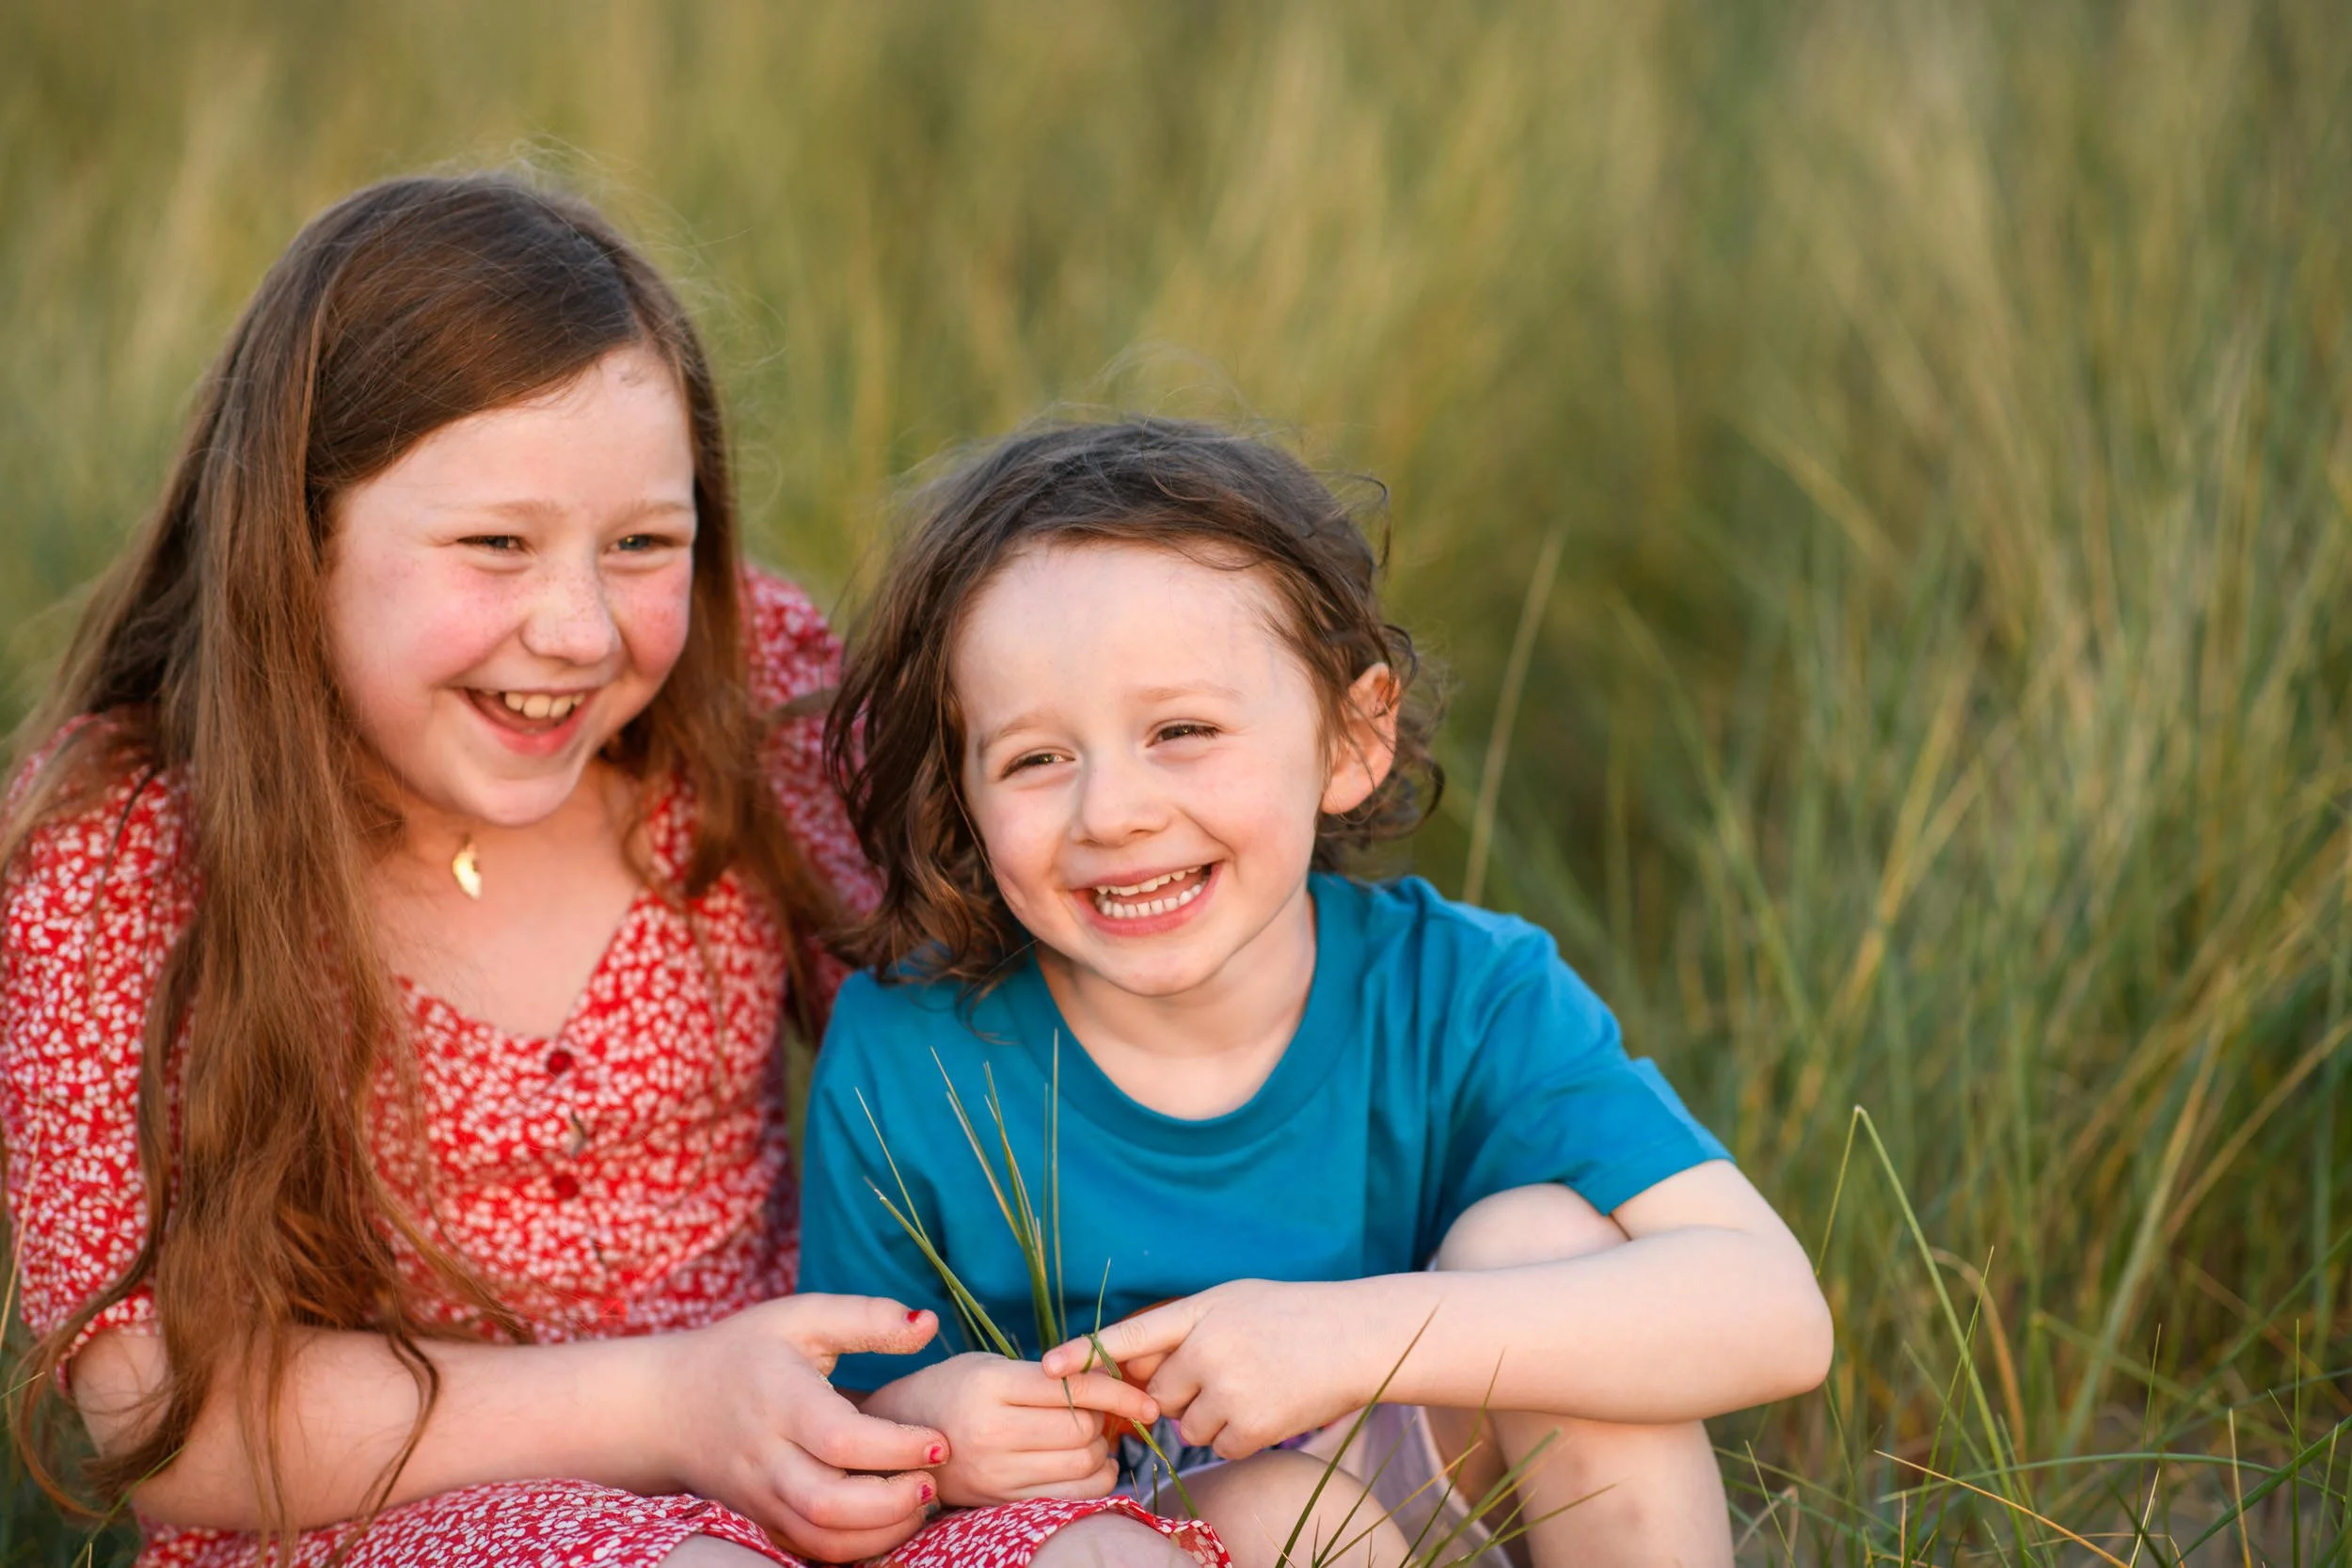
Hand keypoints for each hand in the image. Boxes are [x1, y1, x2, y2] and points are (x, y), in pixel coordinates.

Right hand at [657, 1294, 949, 1561]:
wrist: (665, 1407)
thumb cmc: (743, 1353)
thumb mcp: (800, 1318)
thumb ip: (867, 1318)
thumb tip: (930, 1324)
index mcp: (780, 1401)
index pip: (842, 1440)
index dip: (898, 1447)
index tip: (939, 1441)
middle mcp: (766, 1458)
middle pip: (829, 1503)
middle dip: (893, 1502)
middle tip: (934, 1481)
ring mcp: (760, 1496)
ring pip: (822, 1538)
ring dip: (881, 1532)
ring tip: (919, 1503)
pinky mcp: (763, 1519)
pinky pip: (810, 1550)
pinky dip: (855, 1547)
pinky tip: (888, 1520)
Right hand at [860, 1352, 1159, 1506]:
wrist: (900, 1431)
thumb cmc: (955, 1387)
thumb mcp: (994, 1365)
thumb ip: (1048, 1374)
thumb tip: (1114, 1384)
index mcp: (991, 1385)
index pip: (1073, 1390)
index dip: (1119, 1394)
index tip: (1146, 1399)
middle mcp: (991, 1431)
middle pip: (1081, 1431)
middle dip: (1106, 1422)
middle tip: (1103, 1413)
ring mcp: (995, 1472)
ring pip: (1081, 1467)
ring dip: (1102, 1453)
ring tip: (1092, 1438)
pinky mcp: (999, 1500)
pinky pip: (1068, 1498)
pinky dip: (1093, 1483)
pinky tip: (1088, 1466)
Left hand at [1041, 1280, 1399, 1460]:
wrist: (1358, 1337)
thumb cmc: (1293, 1316)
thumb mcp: (1233, 1302)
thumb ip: (1185, 1329)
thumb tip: (1139, 1370)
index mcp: (1201, 1312)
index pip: (1131, 1335)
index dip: (1086, 1352)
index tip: (1048, 1368)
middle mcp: (1209, 1349)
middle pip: (1158, 1395)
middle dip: (1181, 1395)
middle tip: (1228, 1373)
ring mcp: (1230, 1388)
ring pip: (1188, 1427)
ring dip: (1213, 1418)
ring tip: (1257, 1385)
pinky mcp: (1253, 1425)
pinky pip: (1221, 1447)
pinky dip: (1241, 1437)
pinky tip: (1270, 1407)